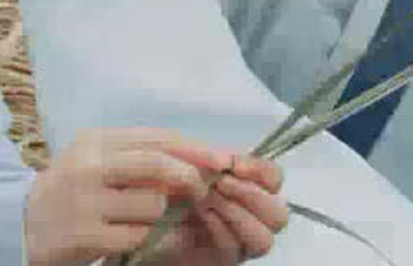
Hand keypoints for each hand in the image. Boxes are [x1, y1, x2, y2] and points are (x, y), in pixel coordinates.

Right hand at [22, 128, 285, 265]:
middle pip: (157, 163)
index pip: (156, 137)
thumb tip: (196, 161)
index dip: (194, 148)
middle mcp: (88, 165)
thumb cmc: (70, 191)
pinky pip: (137, 235)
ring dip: (159, 215)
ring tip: (140, 219)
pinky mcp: (85, 234)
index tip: (223, 159)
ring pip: (152, 203)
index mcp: (94, 141)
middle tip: (201, 192)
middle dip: (189, 177)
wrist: (20, 225)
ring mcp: (85, 200)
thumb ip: (137, 157)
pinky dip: (142, 238)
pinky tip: (126, 237)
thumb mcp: (96, 162)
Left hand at [148, 153, 286, 265]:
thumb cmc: (162, 184)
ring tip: (205, 202)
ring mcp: (239, 242)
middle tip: (218, 185)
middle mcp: (250, 216)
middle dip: (250, 196)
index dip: (261, 171)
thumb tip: (223, 158)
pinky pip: (235, 251)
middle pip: (279, 214)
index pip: (274, 179)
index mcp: (246, 186)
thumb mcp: (183, 161)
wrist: (134, 215)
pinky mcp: (223, 260)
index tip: (233, 165)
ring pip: (264, 238)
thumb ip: (206, 157)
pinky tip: (198, 218)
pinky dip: (219, 232)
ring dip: (236, 215)